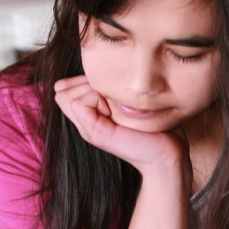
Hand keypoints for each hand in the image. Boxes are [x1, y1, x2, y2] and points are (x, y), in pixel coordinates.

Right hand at [53, 75, 188, 180]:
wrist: (166, 152)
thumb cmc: (153, 125)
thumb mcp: (124, 100)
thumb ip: (103, 90)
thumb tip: (82, 76)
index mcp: (90, 115)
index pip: (63, 88)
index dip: (83, 82)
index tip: (110, 94)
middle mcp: (85, 123)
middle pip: (62, 91)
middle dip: (86, 85)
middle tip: (112, 101)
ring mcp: (87, 129)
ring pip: (67, 96)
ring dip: (92, 91)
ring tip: (113, 108)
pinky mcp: (94, 133)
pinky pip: (79, 103)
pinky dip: (95, 99)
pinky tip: (112, 112)